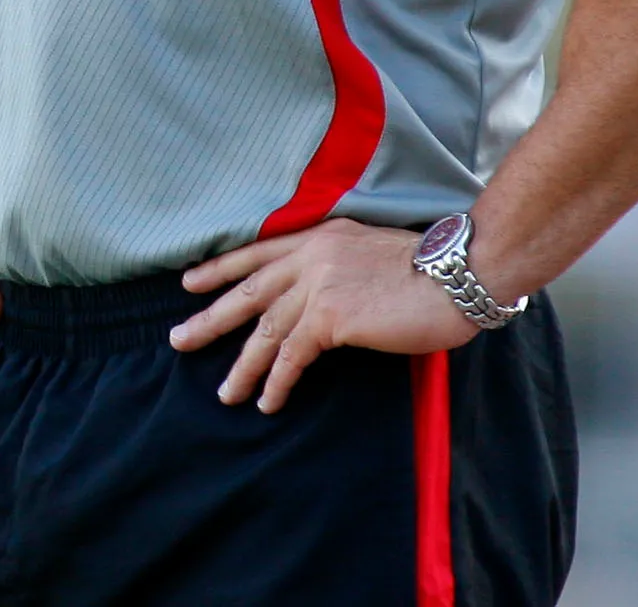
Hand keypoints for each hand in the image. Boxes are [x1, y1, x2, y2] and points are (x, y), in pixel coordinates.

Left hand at [170, 218, 477, 413]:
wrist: (458, 271)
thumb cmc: (429, 268)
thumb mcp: (370, 250)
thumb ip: (339, 264)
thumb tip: (325, 294)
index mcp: (319, 236)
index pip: (256, 253)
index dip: (220, 269)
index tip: (189, 282)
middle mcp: (310, 257)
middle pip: (246, 292)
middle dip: (210, 318)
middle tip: (178, 339)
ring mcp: (317, 285)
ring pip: (264, 331)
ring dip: (242, 367)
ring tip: (224, 393)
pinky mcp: (331, 317)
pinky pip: (292, 356)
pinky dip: (276, 382)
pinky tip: (268, 402)